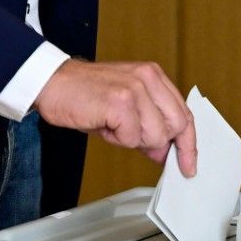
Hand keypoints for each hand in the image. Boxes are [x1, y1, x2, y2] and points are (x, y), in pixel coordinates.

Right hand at [33, 59, 197, 175]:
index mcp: (153, 75)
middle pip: (176, 126)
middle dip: (157, 143)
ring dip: (132, 140)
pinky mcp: (120, 102)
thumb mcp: (124, 107)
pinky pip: (132, 138)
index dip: (188, 143)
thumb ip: (148, 125)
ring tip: (112, 125)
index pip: (184, 113)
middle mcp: (148, 78)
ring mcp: (135, 89)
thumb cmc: (85, 94)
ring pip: (155, 136)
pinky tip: (104, 124)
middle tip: (132, 139)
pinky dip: (117, 139)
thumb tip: (164, 151)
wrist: (52, 82)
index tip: (188, 164)